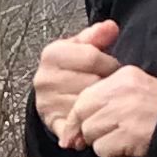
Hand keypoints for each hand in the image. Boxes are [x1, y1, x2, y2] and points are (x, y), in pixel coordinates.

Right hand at [31, 19, 120, 141]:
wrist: (52, 93)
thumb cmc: (72, 66)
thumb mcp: (81, 46)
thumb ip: (97, 35)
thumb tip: (111, 27)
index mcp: (52, 54)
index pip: (93, 57)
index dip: (109, 63)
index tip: (111, 67)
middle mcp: (45, 78)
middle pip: (92, 83)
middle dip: (106, 85)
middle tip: (108, 85)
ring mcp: (47, 103)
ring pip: (89, 105)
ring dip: (101, 105)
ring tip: (102, 99)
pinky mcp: (53, 123)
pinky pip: (77, 128)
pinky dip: (87, 129)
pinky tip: (94, 121)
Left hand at [67, 65, 156, 156]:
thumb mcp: (136, 92)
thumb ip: (107, 102)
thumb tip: (73, 131)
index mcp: (123, 77)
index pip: (85, 97)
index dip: (76, 119)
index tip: (74, 136)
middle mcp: (121, 90)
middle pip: (83, 115)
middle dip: (86, 133)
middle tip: (101, 142)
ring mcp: (124, 111)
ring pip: (91, 134)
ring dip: (104, 145)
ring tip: (125, 144)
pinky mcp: (128, 133)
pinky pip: (104, 150)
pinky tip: (130, 152)